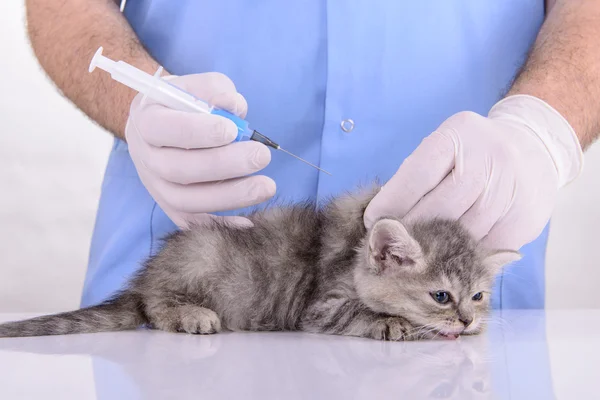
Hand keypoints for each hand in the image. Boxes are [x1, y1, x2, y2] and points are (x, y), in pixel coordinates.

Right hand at [126, 72, 274, 228]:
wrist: (160, 126)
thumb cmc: (184, 104)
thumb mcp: (196, 87)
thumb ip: (215, 90)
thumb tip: (235, 106)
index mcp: (146, 121)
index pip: (167, 129)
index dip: (199, 132)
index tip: (233, 130)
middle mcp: (145, 158)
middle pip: (179, 169)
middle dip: (224, 165)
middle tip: (261, 156)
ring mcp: (156, 186)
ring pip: (187, 201)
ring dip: (230, 196)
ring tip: (266, 187)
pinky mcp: (171, 207)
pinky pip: (194, 223)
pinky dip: (221, 225)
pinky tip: (249, 223)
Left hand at [364, 95, 582, 249]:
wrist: (532, 147)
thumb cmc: (469, 152)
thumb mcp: (442, 147)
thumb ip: (414, 176)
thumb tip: (382, 219)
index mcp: (456, 136)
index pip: (416, 176)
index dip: (391, 204)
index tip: (373, 222)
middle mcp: (486, 159)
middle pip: (439, 208)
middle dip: (410, 231)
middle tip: (392, 246)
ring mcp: (509, 189)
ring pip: (462, 233)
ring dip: (436, 249)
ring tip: (419, 254)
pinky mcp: (524, 218)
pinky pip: (486, 247)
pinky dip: (465, 255)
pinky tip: (452, 254)